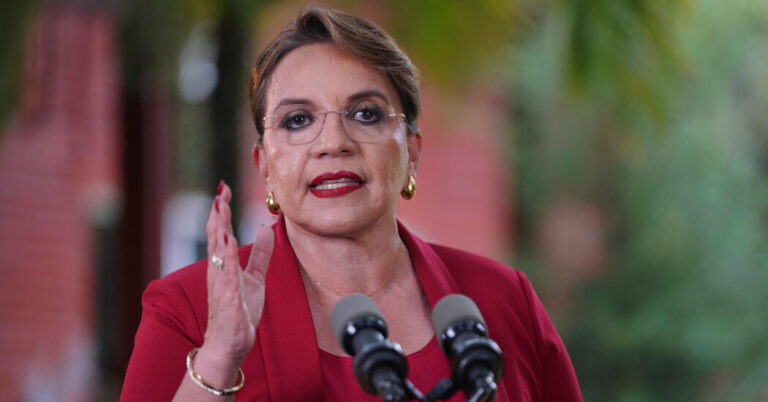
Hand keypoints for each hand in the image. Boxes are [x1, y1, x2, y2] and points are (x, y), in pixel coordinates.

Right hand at [202, 181, 273, 364]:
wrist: (232, 342)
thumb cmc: (240, 311)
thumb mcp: (255, 277)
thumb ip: (260, 254)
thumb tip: (266, 229)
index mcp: (223, 264)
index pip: (221, 231)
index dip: (222, 210)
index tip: (224, 189)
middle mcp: (218, 270)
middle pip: (215, 235)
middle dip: (217, 213)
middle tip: (220, 190)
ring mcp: (221, 283)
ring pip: (217, 250)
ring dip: (218, 228)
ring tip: (219, 207)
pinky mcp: (228, 297)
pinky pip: (227, 273)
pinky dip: (227, 256)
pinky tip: (228, 240)